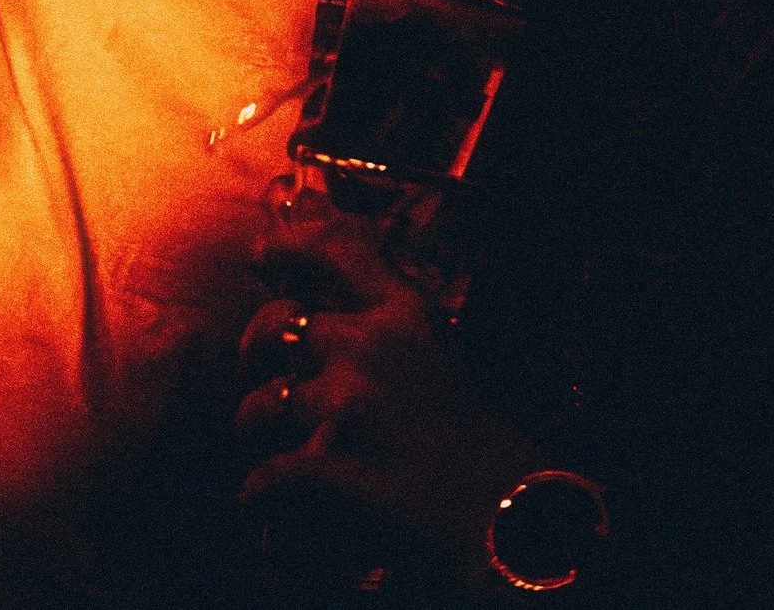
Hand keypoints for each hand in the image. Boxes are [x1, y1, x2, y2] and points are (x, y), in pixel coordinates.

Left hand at [233, 197, 531, 596]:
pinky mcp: (331, 466)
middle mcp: (368, 347)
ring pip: (262, 405)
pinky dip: (260, 495)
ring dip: (255, 429)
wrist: (518, 527)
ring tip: (262, 450)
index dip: (288, 246)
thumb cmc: (494, 458)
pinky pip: (267, 476)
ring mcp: (347, 404)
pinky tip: (264, 510)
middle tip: (255, 372)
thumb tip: (326, 334)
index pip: (335, 252)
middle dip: (255, 350)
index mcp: (405, 316)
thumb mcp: (447, 366)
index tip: (262, 252)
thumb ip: (392, 343)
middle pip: (276, 326)